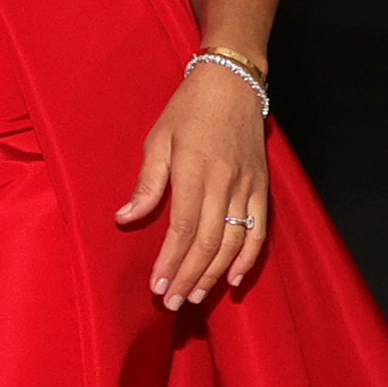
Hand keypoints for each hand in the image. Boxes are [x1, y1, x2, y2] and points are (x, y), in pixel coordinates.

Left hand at [116, 60, 268, 309]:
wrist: (232, 83)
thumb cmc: (188, 109)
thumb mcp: (158, 138)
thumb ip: (147, 182)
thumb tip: (126, 218)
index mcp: (194, 170)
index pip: (182, 229)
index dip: (169, 261)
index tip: (156, 285)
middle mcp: (224, 184)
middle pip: (207, 243)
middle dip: (187, 277)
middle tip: (172, 302)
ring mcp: (247, 188)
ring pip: (232, 243)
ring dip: (213, 275)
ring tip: (195, 296)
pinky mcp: (261, 189)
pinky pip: (259, 232)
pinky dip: (248, 259)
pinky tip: (233, 279)